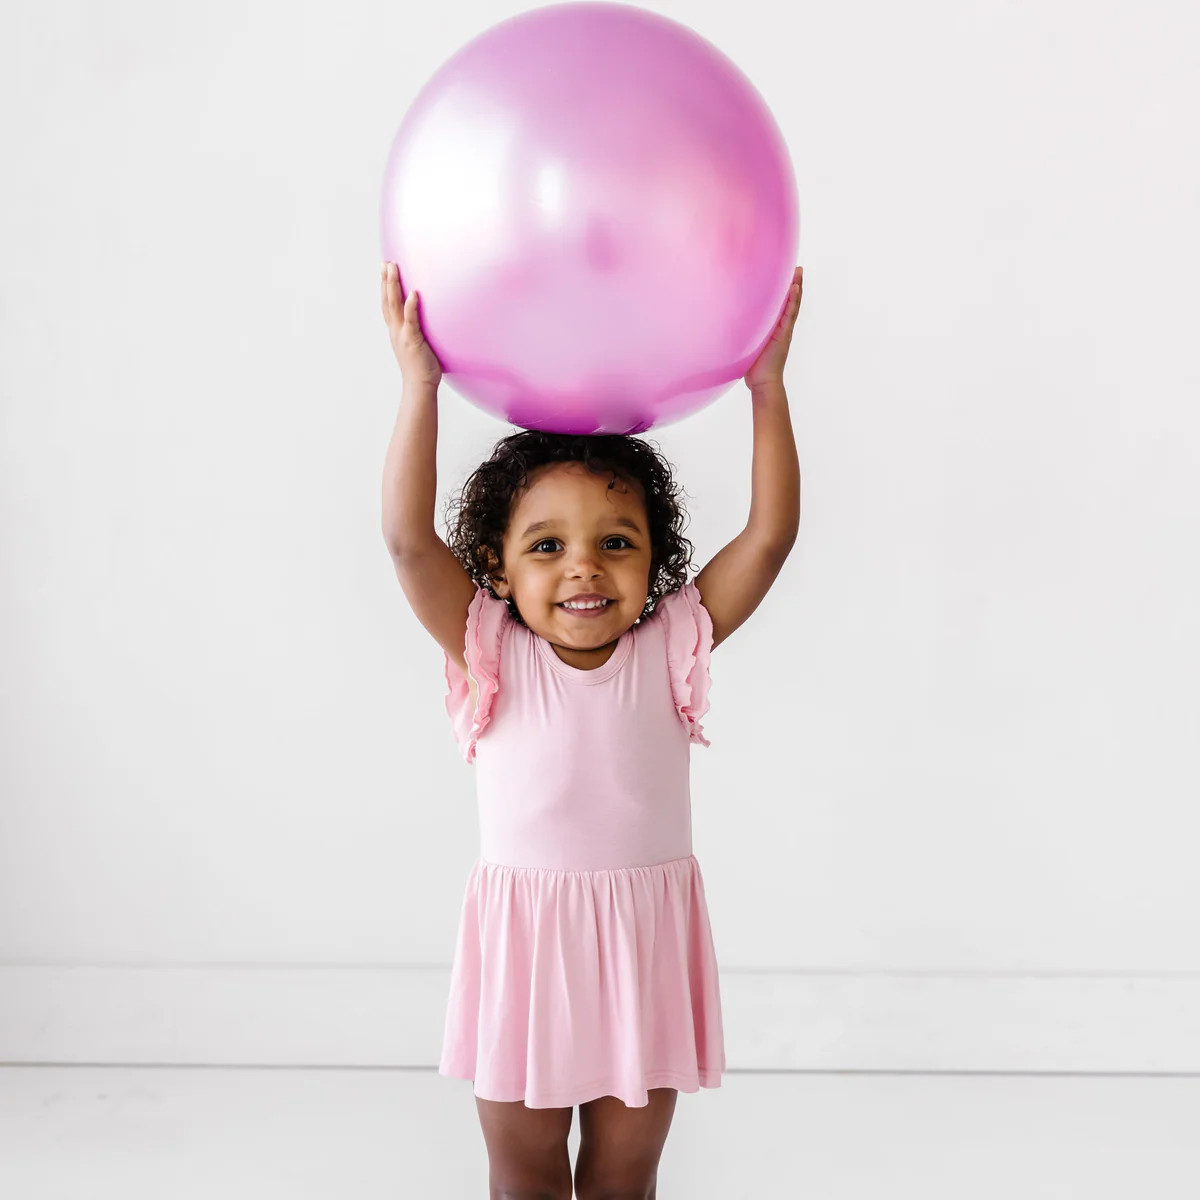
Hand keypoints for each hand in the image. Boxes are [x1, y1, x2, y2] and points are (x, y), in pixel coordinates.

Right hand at [381, 261, 442, 388]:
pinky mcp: (412, 341)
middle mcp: (396, 330)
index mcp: (396, 331)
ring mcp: (402, 335)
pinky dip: (411, 306)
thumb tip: (427, 322)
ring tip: (393, 268)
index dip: (385, 287)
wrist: (420, 386)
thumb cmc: (422, 368)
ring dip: (393, 286)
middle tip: (385, 262)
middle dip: (386, 280)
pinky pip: (411, 321)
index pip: (388, 304)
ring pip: (395, 306)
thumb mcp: (418, 345)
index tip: (385, 270)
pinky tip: (414, 293)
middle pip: (387, 300)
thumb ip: (419, 332)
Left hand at [743, 266, 802, 391]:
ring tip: (799, 273)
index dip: (783, 291)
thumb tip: (724, 322)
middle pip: (790, 302)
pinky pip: (789, 316)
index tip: (785, 275)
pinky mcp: (783, 335)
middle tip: (797, 268)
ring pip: (792, 306)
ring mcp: (784, 331)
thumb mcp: (746, 343)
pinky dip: (792, 302)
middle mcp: (781, 327)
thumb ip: (742, 332)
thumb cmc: (752, 365)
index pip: (781, 305)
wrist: (762, 382)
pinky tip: (794, 290)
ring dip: (796, 289)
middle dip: (794, 284)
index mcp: (774, 328)